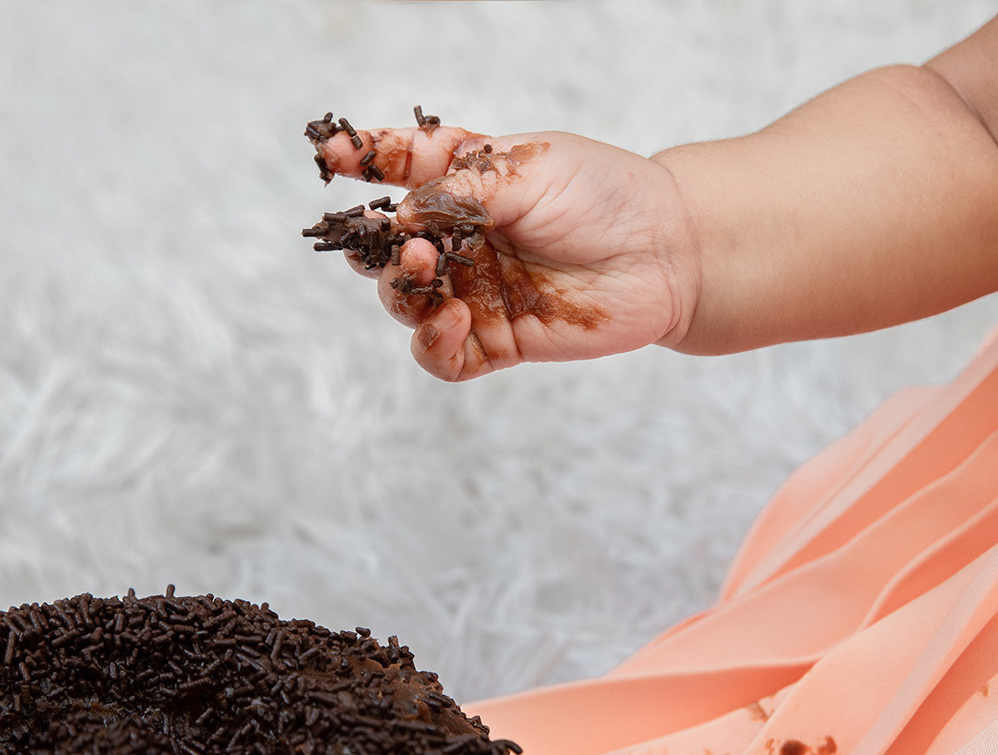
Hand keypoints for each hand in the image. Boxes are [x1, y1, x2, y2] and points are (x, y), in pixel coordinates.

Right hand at [314, 123, 701, 381]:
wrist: (667, 252)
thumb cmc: (604, 195)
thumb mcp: (528, 167)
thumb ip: (461, 188)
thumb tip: (401, 217)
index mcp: (469, 183)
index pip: (403, 170)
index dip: (365, 161)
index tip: (330, 154)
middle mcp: (463, 240)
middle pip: (391, 249)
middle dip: (378, 246)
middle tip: (398, 240)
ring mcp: (476, 292)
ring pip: (406, 305)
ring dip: (403, 290)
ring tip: (428, 270)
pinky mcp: (497, 341)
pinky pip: (442, 356)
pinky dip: (434, 342)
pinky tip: (456, 320)